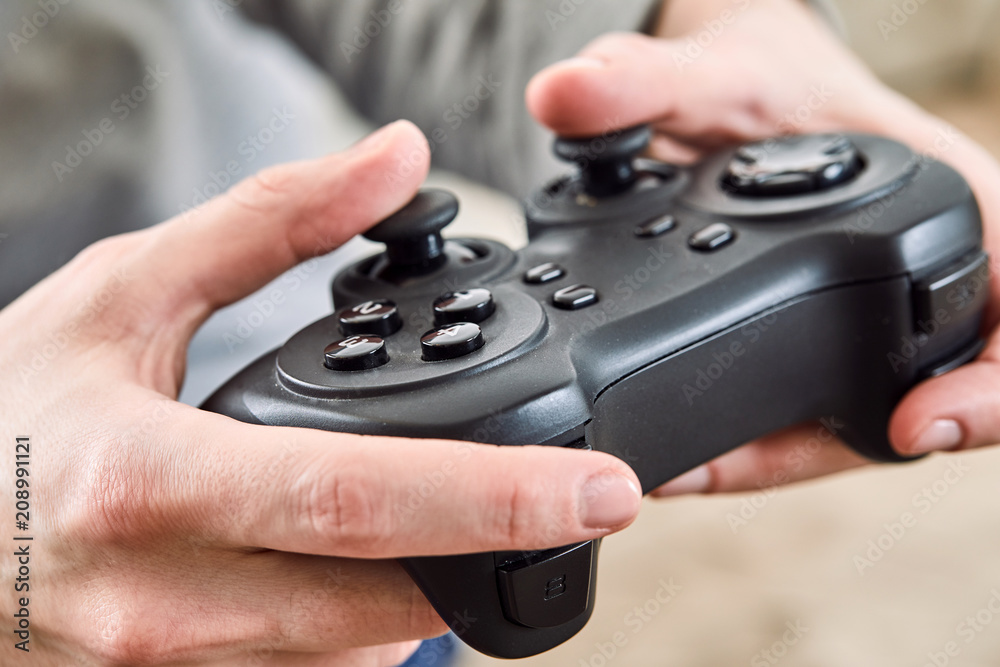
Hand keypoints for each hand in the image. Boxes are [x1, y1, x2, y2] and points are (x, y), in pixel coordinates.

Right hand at [0, 120, 641, 665]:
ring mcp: (168, 662)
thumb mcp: (122, 291)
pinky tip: (385, 570)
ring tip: (489, 523)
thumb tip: (393, 158)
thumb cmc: (5, 411)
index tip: (601, 489)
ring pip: (353, 653)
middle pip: (380, 600)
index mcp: (149, 481)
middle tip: (583, 505)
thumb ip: (265, 224)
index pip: (358, 501)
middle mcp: (163, 596)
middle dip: (499, 558)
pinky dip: (370, 628)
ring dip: (440, 594)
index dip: (495, 497)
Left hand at [525, 0, 999, 494]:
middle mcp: (914, 280)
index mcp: (952, 210)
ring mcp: (865, 322)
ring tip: (685, 467)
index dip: (985, 391)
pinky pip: (796, 408)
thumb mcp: (721, 72)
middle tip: (726, 467)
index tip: (911, 424)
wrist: (741, 91)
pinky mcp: (815, 344)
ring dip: (773, 455)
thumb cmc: (772, 79)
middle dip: (831, 445)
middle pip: (920, 397)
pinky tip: (683, 449)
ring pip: (847, 422)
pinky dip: (746, 437)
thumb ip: (647, 82)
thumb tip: (562, 95)